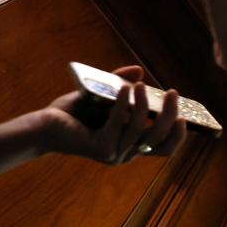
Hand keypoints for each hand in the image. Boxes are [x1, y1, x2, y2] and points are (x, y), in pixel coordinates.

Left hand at [43, 65, 185, 164]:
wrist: (43, 126)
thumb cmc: (73, 114)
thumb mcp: (102, 97)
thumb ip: (120, 85)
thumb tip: (139, 71)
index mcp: (130, 146)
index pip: (162, 149)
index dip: (177, 136)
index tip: (184, 118)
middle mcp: (125, 154)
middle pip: (157, 139)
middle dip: (168, 115)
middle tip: (173, 93)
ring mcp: (114, 154)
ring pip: (138, 130)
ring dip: (142, 105)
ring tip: (140, 85)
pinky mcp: (100, 149)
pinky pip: (117, 124)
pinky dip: (123, 105)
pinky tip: (124, 88)